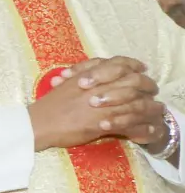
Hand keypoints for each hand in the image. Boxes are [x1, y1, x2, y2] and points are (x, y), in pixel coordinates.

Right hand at [30, 57, 165, 151]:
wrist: (37, 123)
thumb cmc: (48, 105)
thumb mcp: (67, 83)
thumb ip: (84, 75)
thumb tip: (96, 71)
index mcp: (90, 75)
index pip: (119, 63)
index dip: (133, 65)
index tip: (141, 68)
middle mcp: (99, 87)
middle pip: (133, 80)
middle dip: (147, 85)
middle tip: (152, 89)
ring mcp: (102, 105)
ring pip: (136, 102)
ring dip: (149, 106)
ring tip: (156, 109)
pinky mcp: (102, 123)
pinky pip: (129, 123)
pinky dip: (140, 126)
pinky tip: (145, 128)